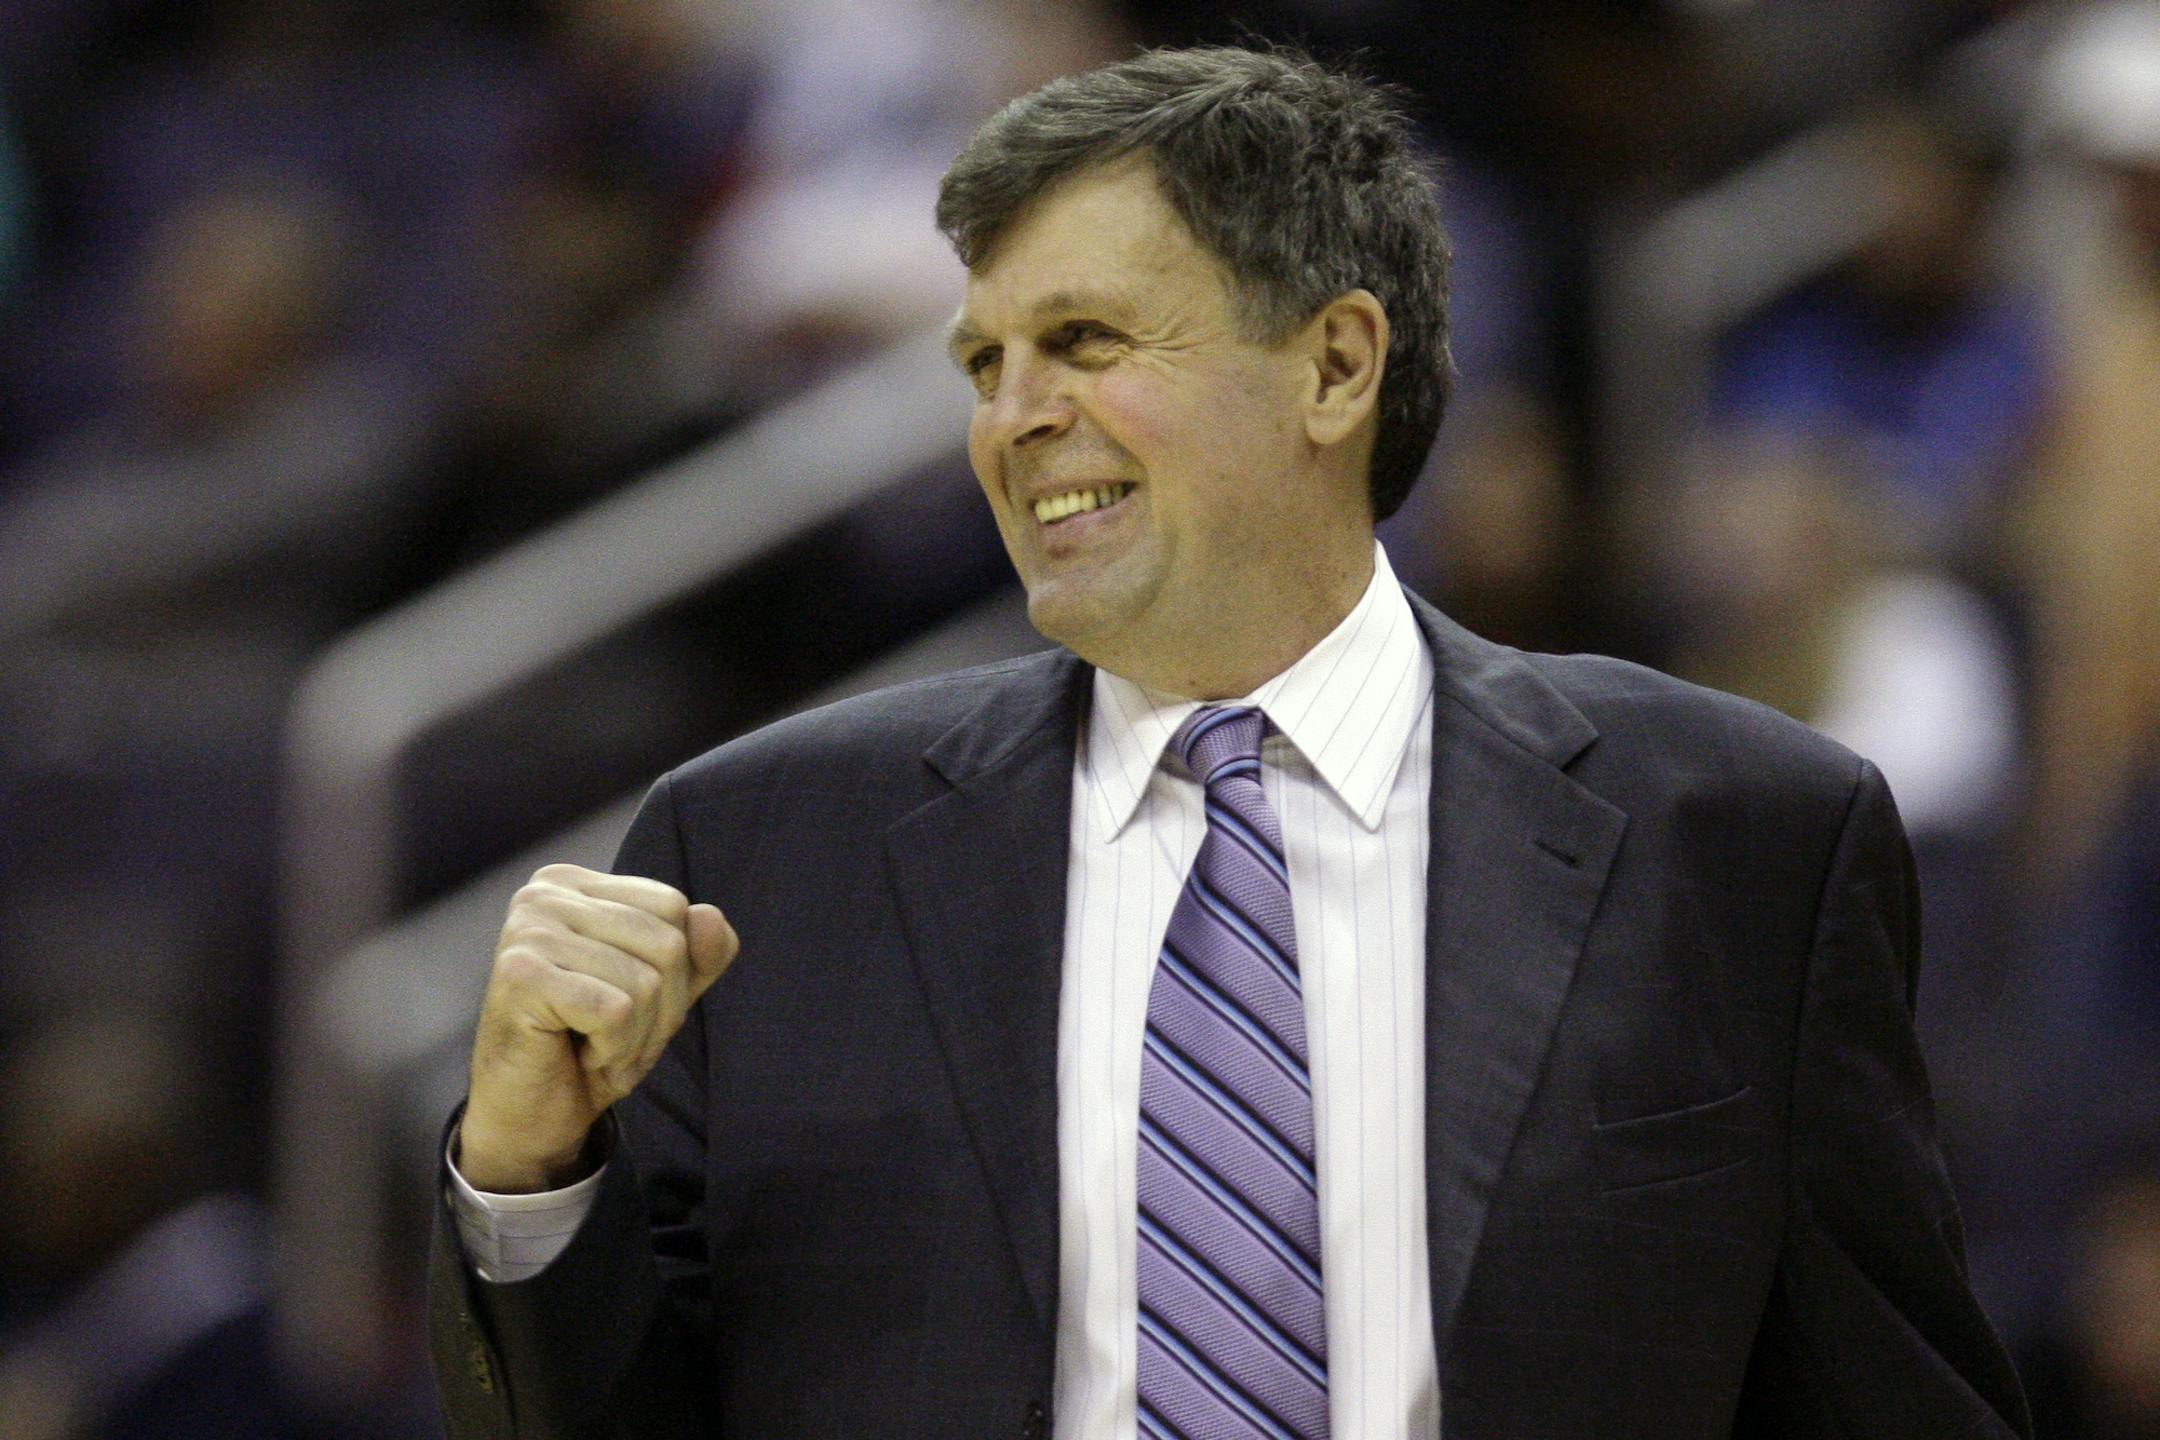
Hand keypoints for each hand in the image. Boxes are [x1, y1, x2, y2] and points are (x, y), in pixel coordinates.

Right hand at [458, 864, 736, 1192]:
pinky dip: (613, 1049)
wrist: (530, 1117)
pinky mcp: (521, 974)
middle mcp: (545, 893)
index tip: (636, 1008)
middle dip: (662, 1010)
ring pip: (645, 981)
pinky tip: (582, 1056)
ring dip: (636, 1037)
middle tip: (619, 1040)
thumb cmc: (591, 1047)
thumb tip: (709, 915)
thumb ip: (698, 953)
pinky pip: (615, 1011)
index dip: (678, 972)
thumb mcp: (664, 996)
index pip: (674, 907)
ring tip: (599, 1050)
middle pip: (667, 942)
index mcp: (576, 885)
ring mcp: (528, 930)